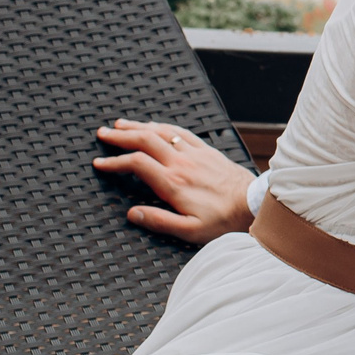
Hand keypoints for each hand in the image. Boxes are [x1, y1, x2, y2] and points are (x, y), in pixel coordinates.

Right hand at [93, 120, 254, 243]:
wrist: (254, 204)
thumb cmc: (223, 220)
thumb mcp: (189, 230)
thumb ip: (159, 221)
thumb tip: (132, 213)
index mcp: (173, 183)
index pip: (136, 164)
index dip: (114, 161)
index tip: (99, 163)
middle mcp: (181, 163)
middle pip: (145, 140)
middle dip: (120, 136)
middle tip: (102, 134)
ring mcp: (195, 154)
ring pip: (161, 132)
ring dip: (138, 126)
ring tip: (120, 125)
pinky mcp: (207, 151)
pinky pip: (181, 132)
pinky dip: (163, 126)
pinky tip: (155, 125)